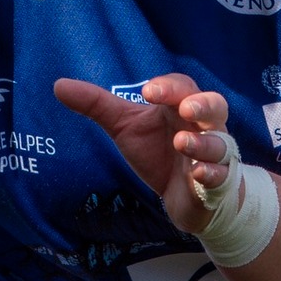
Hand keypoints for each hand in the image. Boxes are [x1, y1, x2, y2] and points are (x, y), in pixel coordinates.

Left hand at [55, 72, 232, 235]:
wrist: (184, 194)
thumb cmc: (158, 151)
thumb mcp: (125, 127)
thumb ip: (97, 106)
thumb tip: (58, 85)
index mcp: (180, 106)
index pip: (181, 88)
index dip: (168, 87)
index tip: (147, 92)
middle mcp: (202, 126)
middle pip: (214, 106)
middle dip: (202, 105)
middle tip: (185, 108)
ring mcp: (213, 154)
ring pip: (220, 143)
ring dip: (203, 143)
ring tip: (180, 144)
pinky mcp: (217, 182)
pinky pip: (222, 176)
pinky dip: (212, 174)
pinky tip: (197, 174)